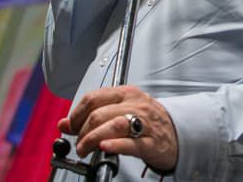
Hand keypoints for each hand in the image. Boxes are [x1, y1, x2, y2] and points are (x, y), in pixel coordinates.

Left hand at [60, 85, 177, 171]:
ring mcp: (145, 124)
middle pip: (100, 114)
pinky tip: (104, 147)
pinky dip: (115, 145)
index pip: (93, 98)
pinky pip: (132, 143)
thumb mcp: (120, 110)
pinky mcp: (151, 143)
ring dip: (92, 139)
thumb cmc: (148, 121)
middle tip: (79, 144)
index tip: (70, 127)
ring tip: (85, 150)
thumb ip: (92, 114)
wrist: (178, 133)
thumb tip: (63, 124)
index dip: (76, 115)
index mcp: (127, 94)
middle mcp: (136, 105)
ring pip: (114, 125)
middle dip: (82, 132)